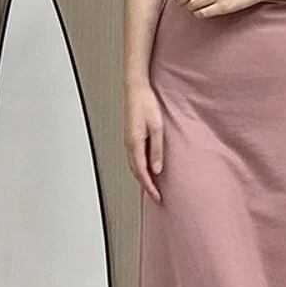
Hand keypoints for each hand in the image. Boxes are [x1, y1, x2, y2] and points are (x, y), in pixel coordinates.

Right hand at [123, 82, 162, 202]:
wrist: (136, 89)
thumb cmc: (146, 104)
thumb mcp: (157, 128)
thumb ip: (157, 150)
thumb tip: (157, 168)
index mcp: (134, 144)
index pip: (142, 172)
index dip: (149, 186)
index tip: (157, 196)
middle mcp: (129, 145)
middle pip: (136, 172)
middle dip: (146, 185)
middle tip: (156, 195)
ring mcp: (128, 141)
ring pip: (134, 165)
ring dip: (143, 177)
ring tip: (153, 186)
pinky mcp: (130, 137)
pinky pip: (134, 158)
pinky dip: (140, 167)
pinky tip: (147, 168)